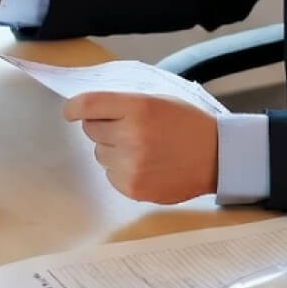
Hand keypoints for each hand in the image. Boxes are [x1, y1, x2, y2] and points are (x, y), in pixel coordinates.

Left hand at [63, 92, 217, 203]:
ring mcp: (131, 164)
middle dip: (103, 127)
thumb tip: (88, 110)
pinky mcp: (132, 187)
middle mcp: (131, 135)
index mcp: (138, 107)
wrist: (216, 156)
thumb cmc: (186, 123)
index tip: (70, 112)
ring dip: (113, 150)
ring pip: (100, 154)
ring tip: (142, 149)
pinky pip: (110, 175)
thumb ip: (124, 103)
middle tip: (127, 129)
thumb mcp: (158, 100)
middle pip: (91, 130)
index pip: (88, 105)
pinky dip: (121, 170)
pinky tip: (145, 165)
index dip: (73, 108)